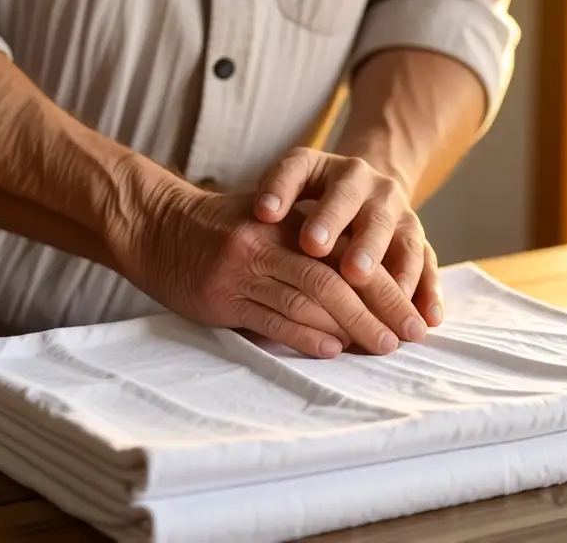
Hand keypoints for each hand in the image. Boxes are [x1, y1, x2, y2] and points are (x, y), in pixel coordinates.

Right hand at [135, 181, 404, 357]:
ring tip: (381, 346)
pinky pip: (271, 320)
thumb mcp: (267, 217)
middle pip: (337, 279)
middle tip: (408, 335)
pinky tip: (332, 350)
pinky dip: (306, 337)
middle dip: (379, 309)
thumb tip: (367, 277)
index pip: (349, 253)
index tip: (412, 308)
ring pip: (308, 301)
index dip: (386, 282)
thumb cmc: (219, 226)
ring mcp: (244, 270)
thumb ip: (310, 239)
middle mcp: (270, 242)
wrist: (154, 225)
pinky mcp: (222, 296)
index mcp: (288, 220)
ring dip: (351, 328)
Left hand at [252, 147, 442, 335]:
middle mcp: (377, 189)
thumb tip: (263, 212)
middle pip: (373, 216)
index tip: (273, 218)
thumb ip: (278, 192)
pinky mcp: (418, 240)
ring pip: (405, 242)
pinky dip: (430, 292)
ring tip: (394, 302)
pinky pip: (428, 265)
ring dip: (400, 272)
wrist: (363, 185)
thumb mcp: (295, 180)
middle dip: (364, 244)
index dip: (302, 201)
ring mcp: (402, 214)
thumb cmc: (313, 193)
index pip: (322, 182)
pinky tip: (428, 317)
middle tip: (353, 272)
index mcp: (340, 171)